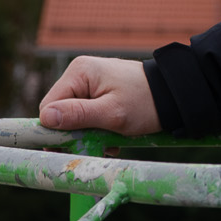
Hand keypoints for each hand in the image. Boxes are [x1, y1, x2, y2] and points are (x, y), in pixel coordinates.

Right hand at [39, 57, 160, 136]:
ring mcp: (90, 82)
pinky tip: (111, 139)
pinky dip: (96, 129)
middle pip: (60, 112)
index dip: (56, 129)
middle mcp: (81, 73)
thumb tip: (45, 118)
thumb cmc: (146, 103)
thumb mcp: (111, 114)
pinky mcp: (99, 92)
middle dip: (75, 133)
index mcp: (79, 72)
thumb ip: (78, 116)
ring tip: (108, 143)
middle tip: (95, 147)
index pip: (49, 106)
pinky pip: (87, 114)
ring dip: (87, 134)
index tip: (69, 147)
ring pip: (74, 116)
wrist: (175, 97)